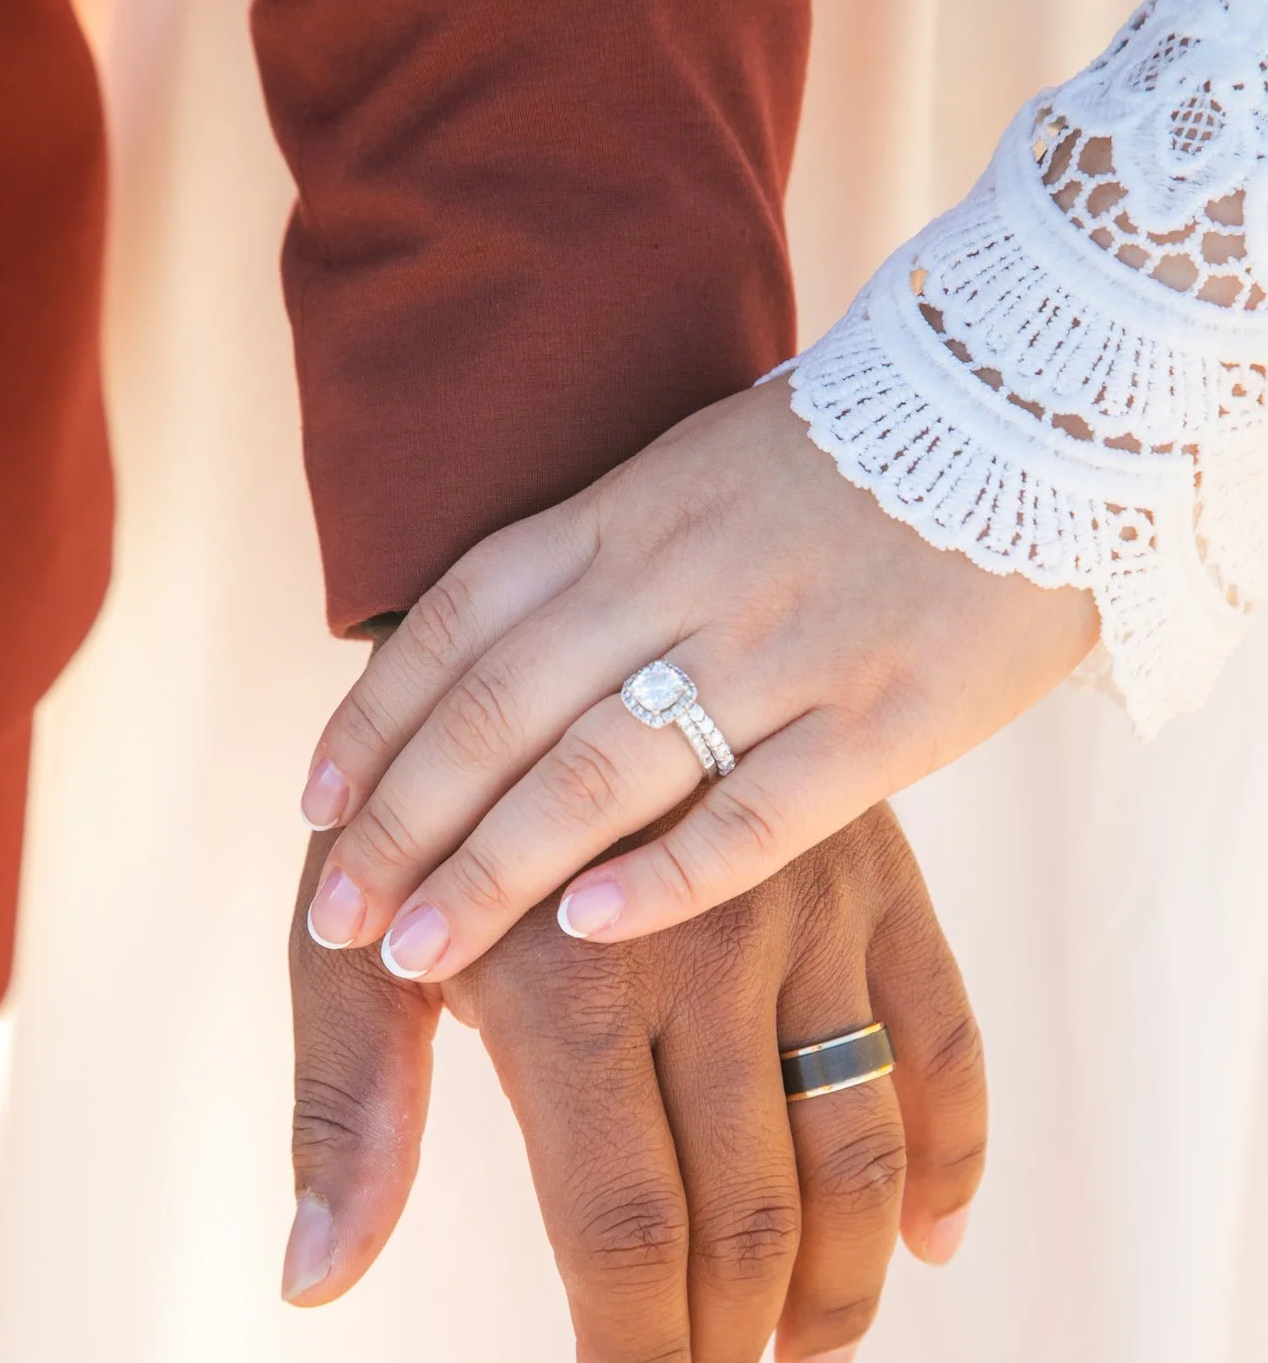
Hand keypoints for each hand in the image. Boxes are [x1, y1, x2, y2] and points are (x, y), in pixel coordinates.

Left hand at [284, 803, 985, 1362]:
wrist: (541, 648)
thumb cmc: (426, 823)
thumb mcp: (347, 944)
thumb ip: (345, 1111)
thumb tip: (315, 1279)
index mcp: (563, 986)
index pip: (618, 1225)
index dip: (635, 1351)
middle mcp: (700, 951)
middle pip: (746, 1210)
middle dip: (730, 1343)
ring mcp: (805, 914)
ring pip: (857, 1148)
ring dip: (846, 1286)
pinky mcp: (876, 882)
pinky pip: (947, 1038)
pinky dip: (954, 1153)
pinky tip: (933, 1244)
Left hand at [298, 378, 1097, 976]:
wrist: (1048, 406)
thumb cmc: (857, 462)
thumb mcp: (703, 472)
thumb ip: (609, 559)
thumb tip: (504, 657)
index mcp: (632, 510)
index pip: (462, 622)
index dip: (377, 718)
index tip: (314, 807)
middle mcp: (683, 577)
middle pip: (501, 712)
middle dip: (402, 823)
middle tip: (331, 917)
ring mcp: (782, 648)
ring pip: (598, 771)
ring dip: (490, 870)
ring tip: (412, 956)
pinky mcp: (884, 717)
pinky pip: (752, 813)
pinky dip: (662, 876)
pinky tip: (586, 931)